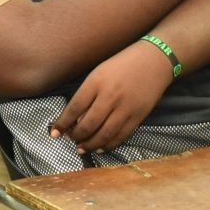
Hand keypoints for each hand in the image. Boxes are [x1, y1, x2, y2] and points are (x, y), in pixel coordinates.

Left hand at [53, 42, 173, 152]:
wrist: (155, 61)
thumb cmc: (122, 65)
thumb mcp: (99, 73)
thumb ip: (87, 94)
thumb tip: (76, 120)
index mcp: (96, 82)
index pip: (74, 108)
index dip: (62, 124)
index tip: (54, 133)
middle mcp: (110, 96)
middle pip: (88, 125)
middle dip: (76, 136)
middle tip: (71, 139)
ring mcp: (125, 108)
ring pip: (104, 135)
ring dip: (90, 145)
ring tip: (81, 148)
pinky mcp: (138, 117)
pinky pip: (121, 136)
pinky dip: (108, 145)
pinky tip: (100, 147)